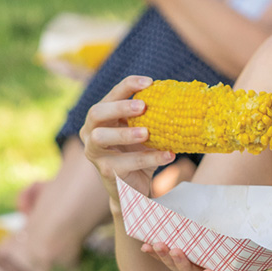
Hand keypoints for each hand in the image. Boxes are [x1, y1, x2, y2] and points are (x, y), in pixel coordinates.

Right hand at [80, 74, 175, 196]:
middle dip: (119, 107)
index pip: (111, 95)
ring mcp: (95, 153)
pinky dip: (149, 158)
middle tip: (143, 106)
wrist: (135, 188)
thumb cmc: (139, 153)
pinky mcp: (106, 171)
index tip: (150, 82)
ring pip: (101, 138)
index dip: (128, 86)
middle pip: (96, 113)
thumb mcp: (145, 132)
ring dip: (124, 133)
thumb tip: (180, 97)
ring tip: (148, 133)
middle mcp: (91, 132)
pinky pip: (126, 163)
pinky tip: (169, 155)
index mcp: (102, 117)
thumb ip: (152, 117)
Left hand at [142, 225, 271, 270]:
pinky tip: (148, 245)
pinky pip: (177, 260)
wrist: (269, 246)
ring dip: (168, 259)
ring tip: (156, 245)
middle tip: (173, 249)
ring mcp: (208, 268)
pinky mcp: (197, 259)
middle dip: (184, 265)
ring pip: (185, 270)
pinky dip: (162, 254)